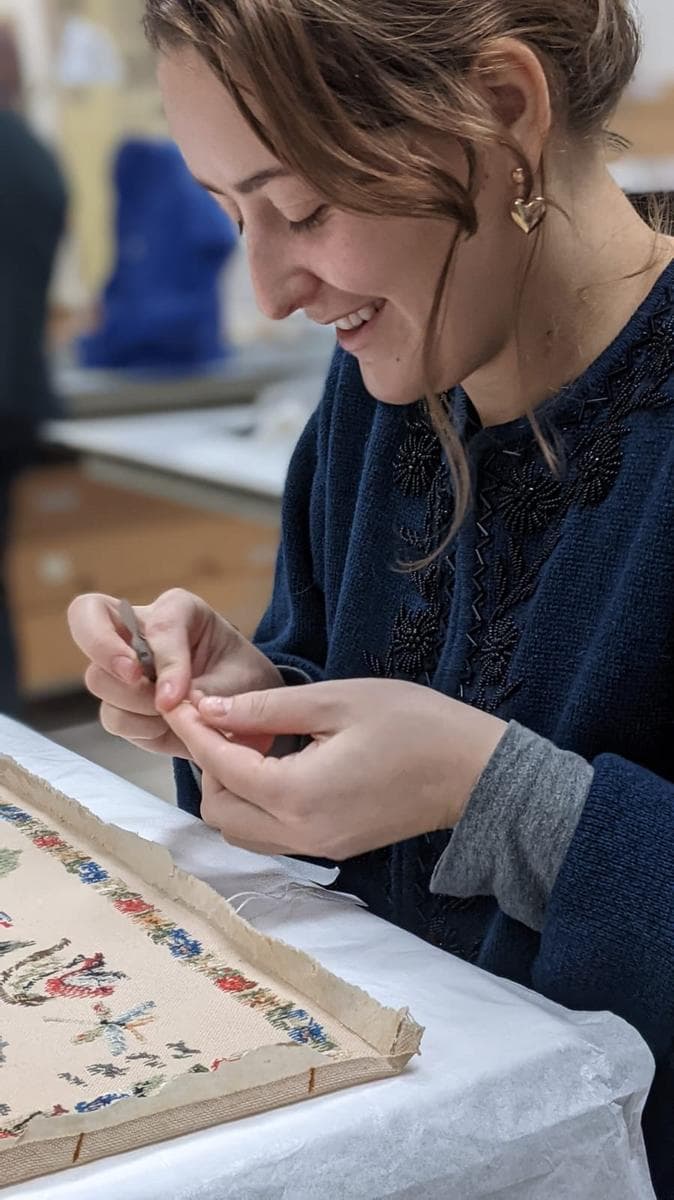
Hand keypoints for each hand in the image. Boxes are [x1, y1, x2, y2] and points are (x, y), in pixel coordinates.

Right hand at [67, 589, 281, 757]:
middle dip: (110, 658)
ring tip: (171, 715)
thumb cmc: (242, 682)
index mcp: (176, 611)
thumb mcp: (240, 678)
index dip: (163, 658)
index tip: (174, 695)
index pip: (156, 621)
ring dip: (133, 704)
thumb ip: (208, 688)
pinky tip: (164, 728)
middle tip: (140, 685)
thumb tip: (167, 703)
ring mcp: (122, 666)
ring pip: (98, 678)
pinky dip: (138, 728)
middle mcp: (139, 629)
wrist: (244, 712)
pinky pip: (112, 716)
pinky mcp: (120, 703)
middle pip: (90, 624)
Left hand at [164, 679, 506, 857]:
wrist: (475, 771)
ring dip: (230, 787)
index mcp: (296, 795)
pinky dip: (256, 802)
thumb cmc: (414, 724)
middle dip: (208, 764)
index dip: (194, 729)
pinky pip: (271, 833)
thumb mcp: (336, 700)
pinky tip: (275, 762)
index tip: (181, 700)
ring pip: (240, 830)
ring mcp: (316, 848)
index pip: (219, 765)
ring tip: (249, 739)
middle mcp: (299, 834)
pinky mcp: (332, 848)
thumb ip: (266, 708)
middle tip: (221, 719)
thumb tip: (209, 709)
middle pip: (218, 810)